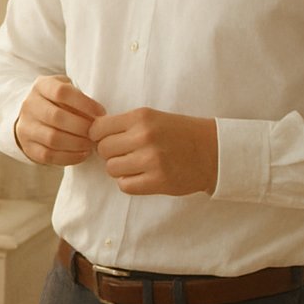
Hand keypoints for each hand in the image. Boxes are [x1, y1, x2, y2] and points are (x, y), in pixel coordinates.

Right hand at [14, 75, 107, 165]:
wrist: (33, 117)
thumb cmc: (58, 102)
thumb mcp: (67, 90)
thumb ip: (80, 97)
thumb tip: (99, 117)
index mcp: (41, 86)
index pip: (61, 92)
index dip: (84, 103)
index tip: (101, 113)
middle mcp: (29, 105)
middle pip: (56, 117)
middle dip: (82, 126)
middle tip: (96, 133)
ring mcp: (25, 127)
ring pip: (52, 138)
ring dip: (77, 143)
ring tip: (91, 144)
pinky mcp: (28, 146)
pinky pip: (48, 155)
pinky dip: (69, 157)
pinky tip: (82, 154)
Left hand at [89, 107, 217, 195]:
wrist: (212, 151)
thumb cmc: (178, 133)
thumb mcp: (152, 118)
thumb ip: (124, 124)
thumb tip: (91, 135)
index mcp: (141, 117)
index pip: (98, 128)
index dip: (99, 136)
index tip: (108, 139)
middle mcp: (144, 136)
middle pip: (103, 150)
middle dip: (110, 153)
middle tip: (126, 153)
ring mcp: (151, 160)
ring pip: (112, 169)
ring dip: (120, 169)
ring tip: (136, 165)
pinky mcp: (158, 181)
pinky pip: (125, 186)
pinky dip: (130, 183)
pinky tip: (142, 176)